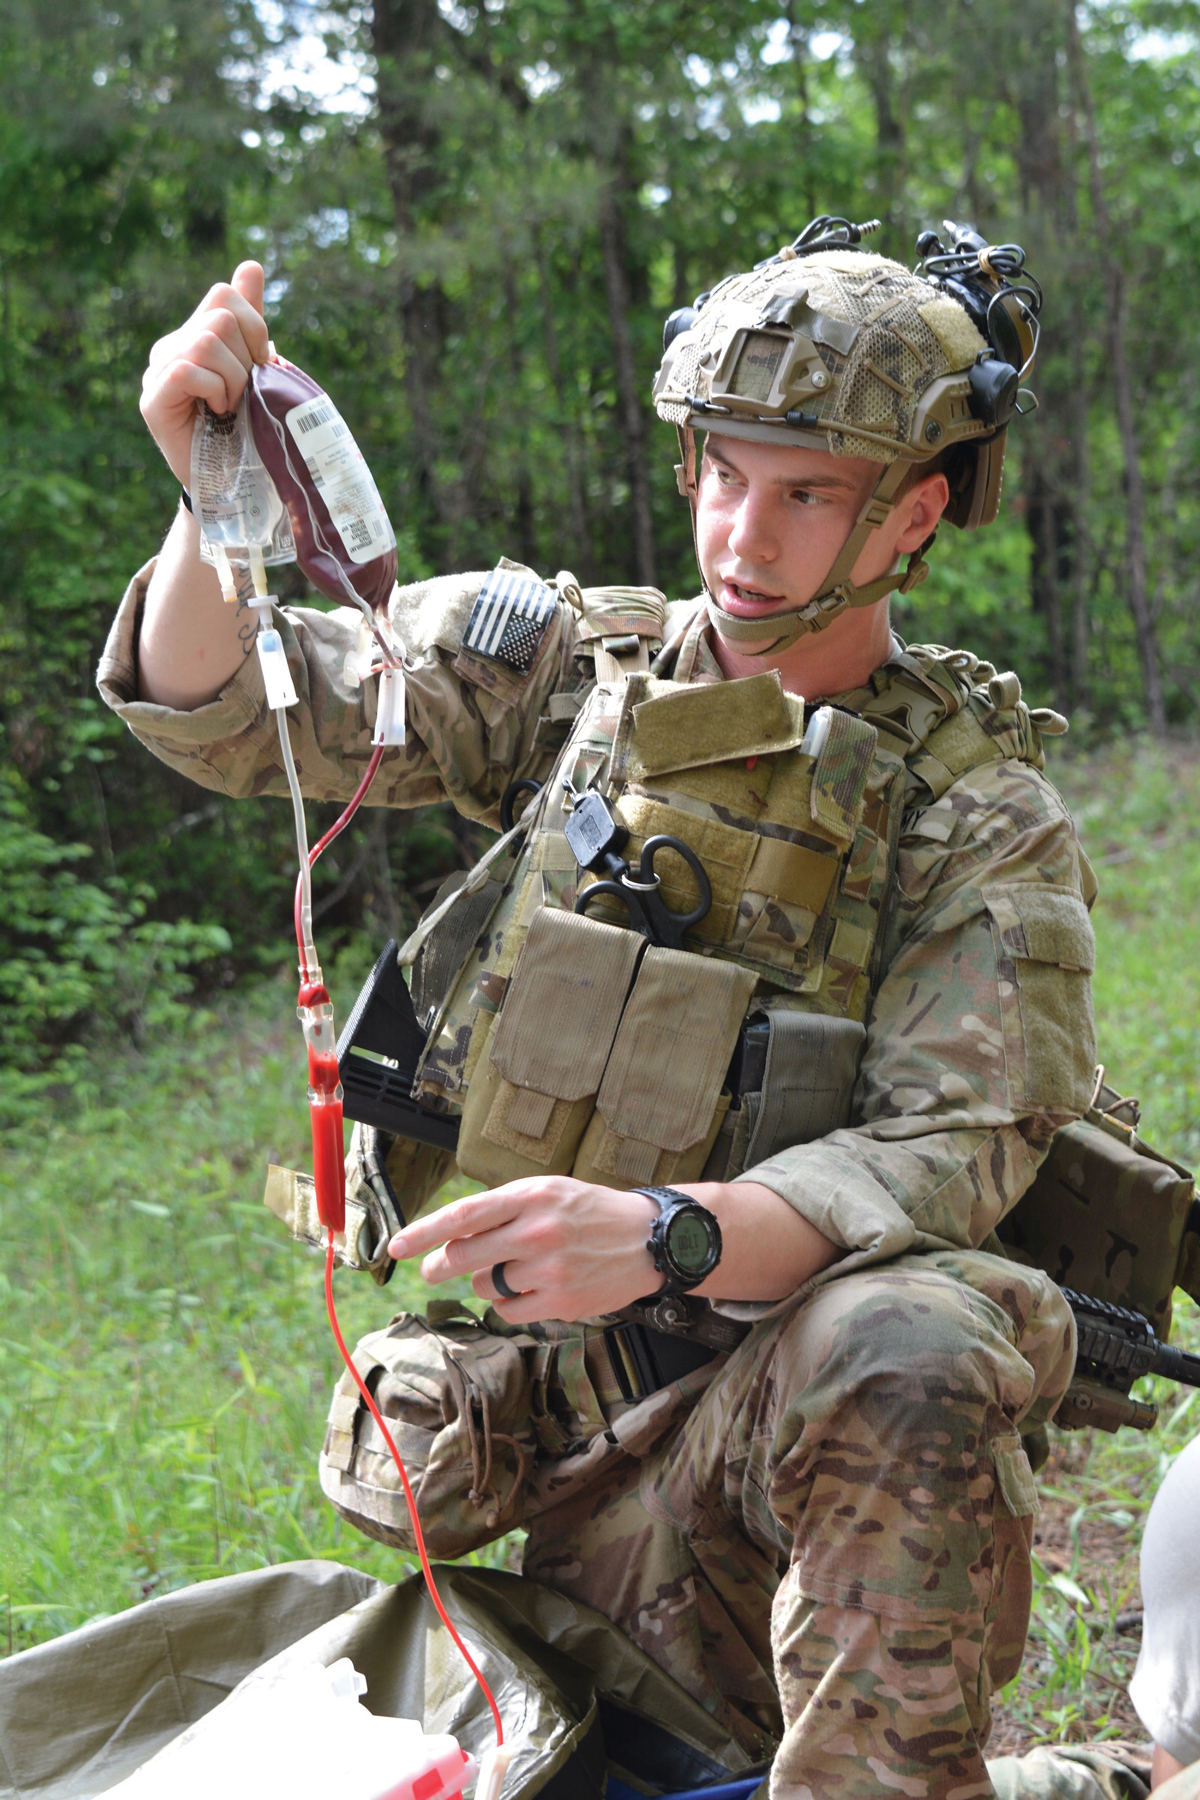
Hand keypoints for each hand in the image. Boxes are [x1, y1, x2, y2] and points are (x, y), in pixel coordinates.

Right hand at [140, 261, 270, 484]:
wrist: (226, 481)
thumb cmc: (241, 427)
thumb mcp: (252, 370)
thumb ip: (249, 321)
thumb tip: (251, 265)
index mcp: (193, 334)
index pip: (224, 295)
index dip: (255, 326)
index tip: (261, 363)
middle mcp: (169, 347)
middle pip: (220, 317)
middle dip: (247, 357)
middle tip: (244, 392)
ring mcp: (156, 372)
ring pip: (206, 342)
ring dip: (233, 379)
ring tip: (231, 405)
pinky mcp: (152, 400)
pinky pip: (188, 371)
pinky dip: (214, 391)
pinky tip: (217, 412)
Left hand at [388, 1178, 662, 1323]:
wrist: (650, 1240)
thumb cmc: (591, 1212)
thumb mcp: (549, 1191)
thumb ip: (503, 1210)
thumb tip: (453, 1239)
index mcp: (531, 1195)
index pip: (463, 1215)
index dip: (424, 1232)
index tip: (396, 1246)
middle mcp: (538, 1230)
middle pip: (465, 1255)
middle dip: (442, 1265)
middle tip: (435, 1270)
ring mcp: (550, 1269)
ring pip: (487, 1285)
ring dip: (490, 1281)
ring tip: (518, 1269)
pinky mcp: (562, 1301)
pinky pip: (510, 1311)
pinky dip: (511, 1304)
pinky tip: (534, 1288)